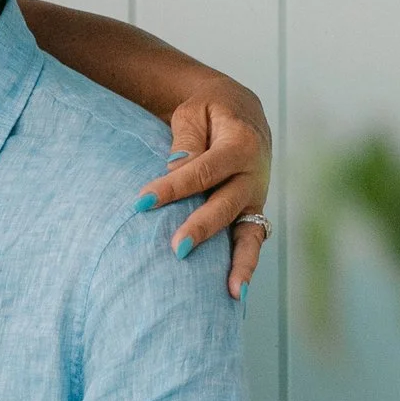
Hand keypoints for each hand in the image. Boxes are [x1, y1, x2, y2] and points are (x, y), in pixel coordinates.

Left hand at [142, 89, 272, 298]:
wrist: (239, 109)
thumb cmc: (209, 111)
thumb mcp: (194, 115)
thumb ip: (186, 143)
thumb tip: (174, 169)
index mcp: (241, 142)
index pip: (203, 169)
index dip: (173, 187)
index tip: (141, 203)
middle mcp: (255, 172)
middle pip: (226, 205)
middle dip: (202, 228)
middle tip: (178, 249)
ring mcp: (257, 196)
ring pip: (250, 232)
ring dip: (239, 262)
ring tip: (231, 291)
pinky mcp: (254, 211)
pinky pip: (252, 240)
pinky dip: (246, 264)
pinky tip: (236, 291)